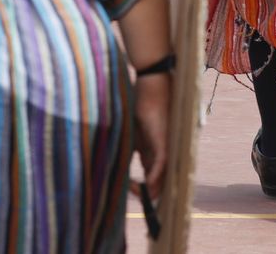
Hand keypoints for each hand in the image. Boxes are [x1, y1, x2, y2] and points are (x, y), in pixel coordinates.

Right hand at [131, 73, 169, 197]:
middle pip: (160, 180)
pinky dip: (154, 177)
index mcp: (153, 149)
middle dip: (145, 192)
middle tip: (128, 191)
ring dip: (149, 188)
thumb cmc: (140, 101)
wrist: (151, 83)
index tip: (125, 187)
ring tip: (132, 190)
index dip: (141, 186)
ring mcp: (165, 147)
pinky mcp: (163, 141)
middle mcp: (162, 151)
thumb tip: (110, 153)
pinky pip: (162, 164)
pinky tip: (144, 185)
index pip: (152, 175)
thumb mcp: (130, 126)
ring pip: (162, 176)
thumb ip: (128, 142)